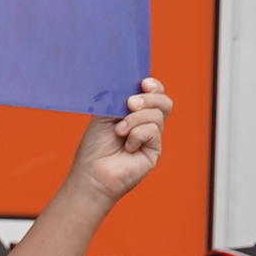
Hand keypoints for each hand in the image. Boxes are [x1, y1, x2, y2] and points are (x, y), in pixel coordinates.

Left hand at [70, 78, 173, 203]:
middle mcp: (146, 123)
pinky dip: (136, 135)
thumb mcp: (104, 114)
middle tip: (129, 104)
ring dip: (134, 119)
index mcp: (134, 111)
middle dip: (148, 98)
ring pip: (157, 115)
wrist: (92, 173)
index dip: (153, 86)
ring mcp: (152, 137)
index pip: (154, 92)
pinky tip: (127, 146)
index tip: (143, 83)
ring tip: (119, 131)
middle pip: (164, 102)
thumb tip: (133, 89)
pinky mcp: (155, 150)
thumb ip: (119, 99)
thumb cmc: (95, 146)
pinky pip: (153, 130)